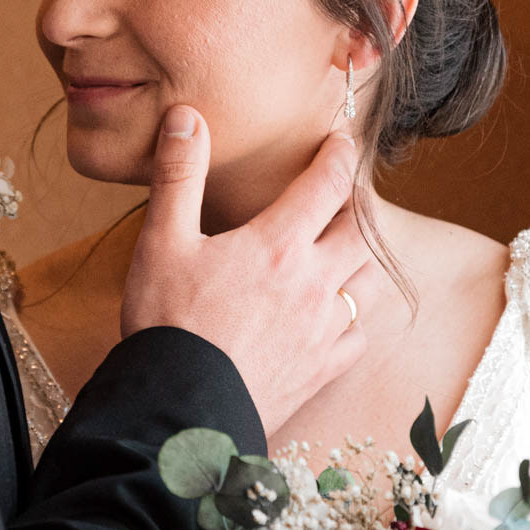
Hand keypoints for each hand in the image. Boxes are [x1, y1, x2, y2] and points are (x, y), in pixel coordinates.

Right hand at [120, 105, 376, 439]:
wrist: (181, 411)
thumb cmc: (167, 325)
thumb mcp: (162, 242)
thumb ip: (179, 175)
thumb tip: (188, 117)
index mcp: (277, 244)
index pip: (327, 183)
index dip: (338, 154)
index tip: (341, 141)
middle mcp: (313, 282)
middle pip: (360, 228)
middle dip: (356, 204)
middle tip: (345, 193)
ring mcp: (323, 329)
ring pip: (367, 280)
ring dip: (361, 258)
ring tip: (347, 248)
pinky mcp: (322, 369)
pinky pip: (359, 336)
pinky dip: (355, 317)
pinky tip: (340, 315)